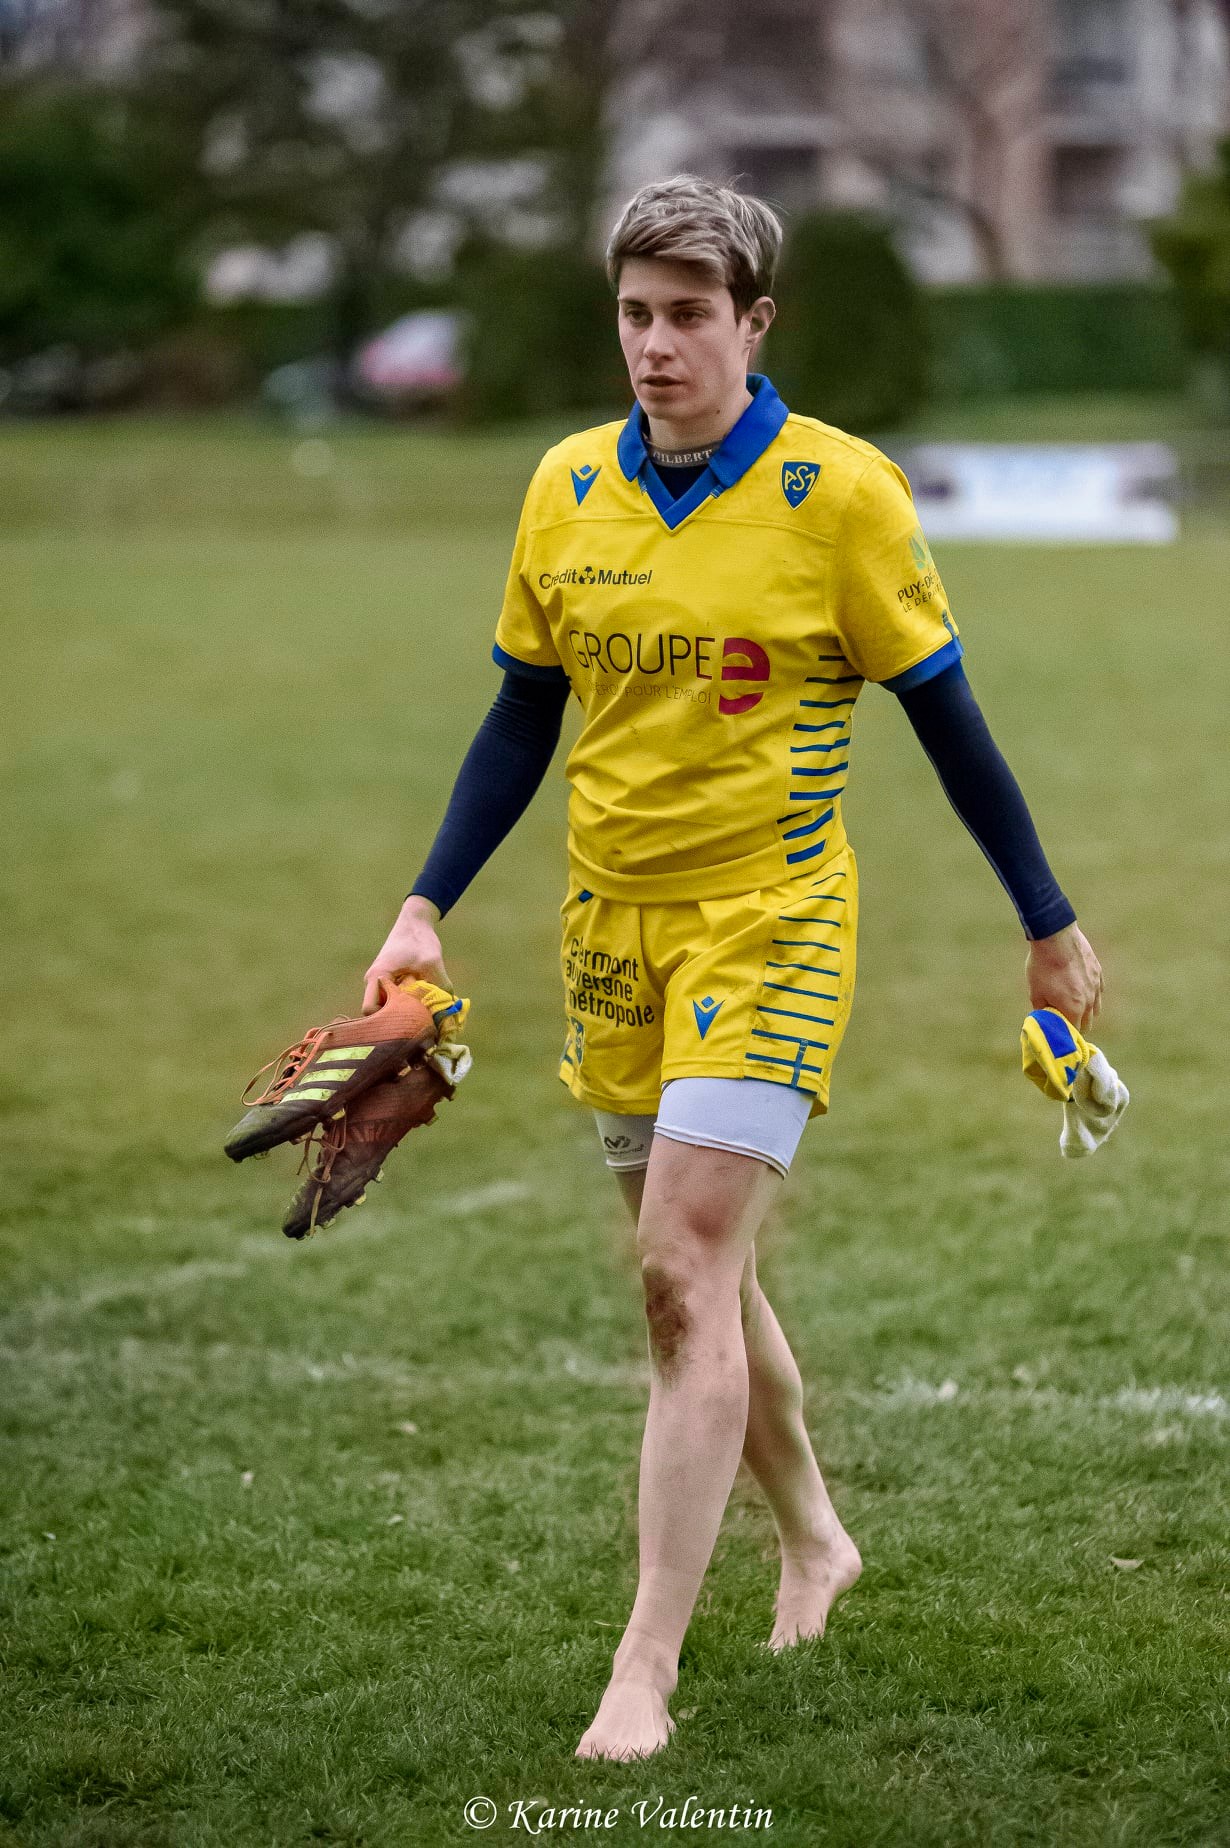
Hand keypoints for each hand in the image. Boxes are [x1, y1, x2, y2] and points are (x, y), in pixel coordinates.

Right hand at [362, 896, 451, 1013]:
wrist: (415, 921)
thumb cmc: (419, 939)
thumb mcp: (433, 962)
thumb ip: (441, 987)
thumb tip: (449, 1012)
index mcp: (377, 976)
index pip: (369, 1010)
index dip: (385, 1019)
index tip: (407, 1020)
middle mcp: (374, 982)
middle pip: (378, 1012)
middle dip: (397, 1020)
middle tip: (419, 1022)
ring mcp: (380, 982)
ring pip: (387, 1007)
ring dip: (403, 1011)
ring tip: (422, 1012)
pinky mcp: (389, 982)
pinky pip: (394, 1000)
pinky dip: (406, 1004)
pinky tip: (421, 1003)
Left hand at [1026, 923, 1102, 1034]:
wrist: (1055, 937)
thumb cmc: (1043, 966)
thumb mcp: (1035, 992)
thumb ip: (1042, 1011)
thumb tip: (1044, 1020)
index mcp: (1074, 1009)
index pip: (1074, 1032)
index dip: (1066, 1036)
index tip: (1059, 1034)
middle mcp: (1090, 1001)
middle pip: (1088, 1023)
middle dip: (1076, 1026)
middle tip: (1064, 1022)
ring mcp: (1096, 986)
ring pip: (1096, 1008)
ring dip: (1086, 1012)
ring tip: (1073, 1008)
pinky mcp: (1098, 973)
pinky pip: (1099, 991)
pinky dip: (1092, 996)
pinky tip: (1082, 991)